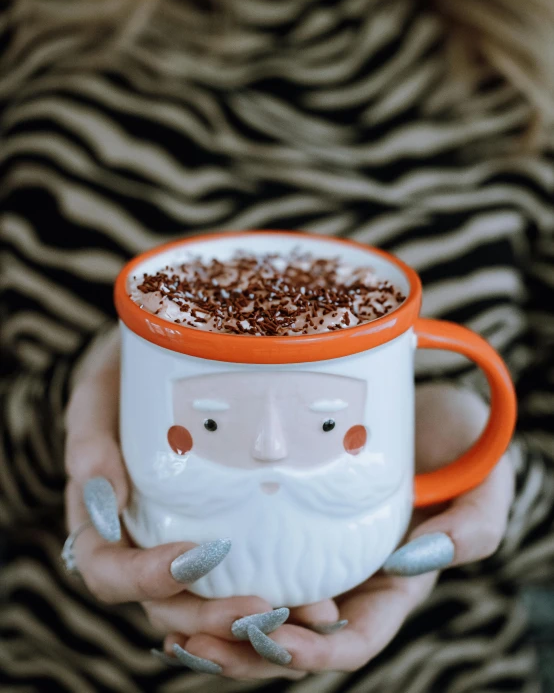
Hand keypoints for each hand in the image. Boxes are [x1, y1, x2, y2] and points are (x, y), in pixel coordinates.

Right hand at [63, 329, 305, 681]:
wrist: (170, 353)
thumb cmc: (127, 370)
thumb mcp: (102, 389)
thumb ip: (91, 435)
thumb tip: (100, 497)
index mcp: (101, 516)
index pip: (106, 568)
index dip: (142, 577)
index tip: (189, 559)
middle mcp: (141, 537)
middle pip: (162, 602)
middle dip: (207, 613)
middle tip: (259, 607)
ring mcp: (183, 534)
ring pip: (204, 598)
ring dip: (244, 615)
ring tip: (295, 610)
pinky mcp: (226, 525)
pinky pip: (243, 570)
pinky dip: (273, 586)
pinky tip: (313, 591)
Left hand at [161, 382, 513, 678]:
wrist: (421, 403)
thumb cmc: (459, 440)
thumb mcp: (482, 480)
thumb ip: (474, 526)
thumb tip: (421, 562)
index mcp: (394, 581)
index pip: (356, 636)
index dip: (316, 649)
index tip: (273, 636)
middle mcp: (349, 575)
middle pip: (296, 637)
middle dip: (248, 651)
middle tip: (196, 641)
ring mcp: (316, 549)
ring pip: (264, 608)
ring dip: (220, 626)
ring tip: (173, 627)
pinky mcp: (286, 519)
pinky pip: (249, 561)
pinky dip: (215, 580)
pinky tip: (178, 577)